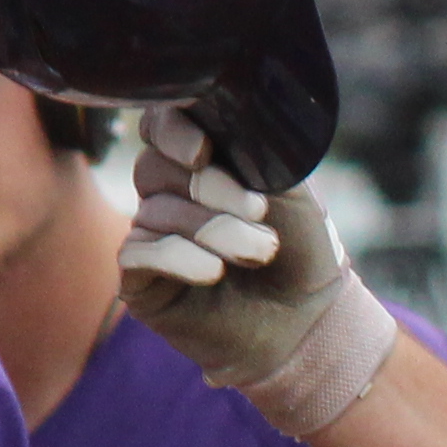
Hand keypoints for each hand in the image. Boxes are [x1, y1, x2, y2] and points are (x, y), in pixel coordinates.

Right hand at [120, 104, 397, 432]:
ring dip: (214, 231)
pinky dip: (181, 259)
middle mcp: (167, 193)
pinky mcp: (138, 278)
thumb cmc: (302, 250)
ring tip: (261, 252)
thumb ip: (254, 149)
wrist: (307, 322)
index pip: (161, 125)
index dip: (174, 132)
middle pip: (156, 168)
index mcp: (200, 160)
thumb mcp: (289, 188)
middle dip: (212, 190)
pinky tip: (213, 274)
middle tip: (260, 213)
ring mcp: (149, 234)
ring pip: (155, 212)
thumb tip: (215, 123)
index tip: (205, 152)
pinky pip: (139, 253)